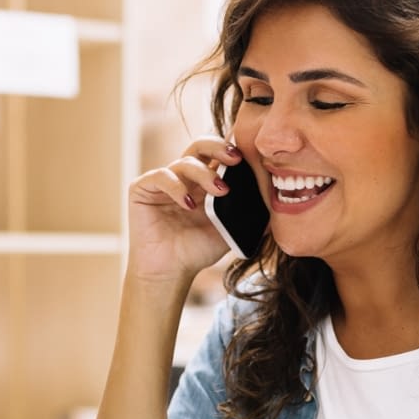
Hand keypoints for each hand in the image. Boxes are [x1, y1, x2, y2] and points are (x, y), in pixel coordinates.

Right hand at [127, 137, 249, 284]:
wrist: (171, 272)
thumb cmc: (197, 251)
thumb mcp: (230, 229)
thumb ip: (249, 213)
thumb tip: (277, 200)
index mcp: (203, 181)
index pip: (217, 154)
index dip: (231, 149)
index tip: (249, 156)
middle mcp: (182, 176)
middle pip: (200, 146)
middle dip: (219, 147)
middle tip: (235, 158)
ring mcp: (162, 181)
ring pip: (185, 161)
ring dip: (204, 173)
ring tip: (219, 192)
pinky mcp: (142, 188)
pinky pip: (161, 176)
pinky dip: (176, 186)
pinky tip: (188, 203)